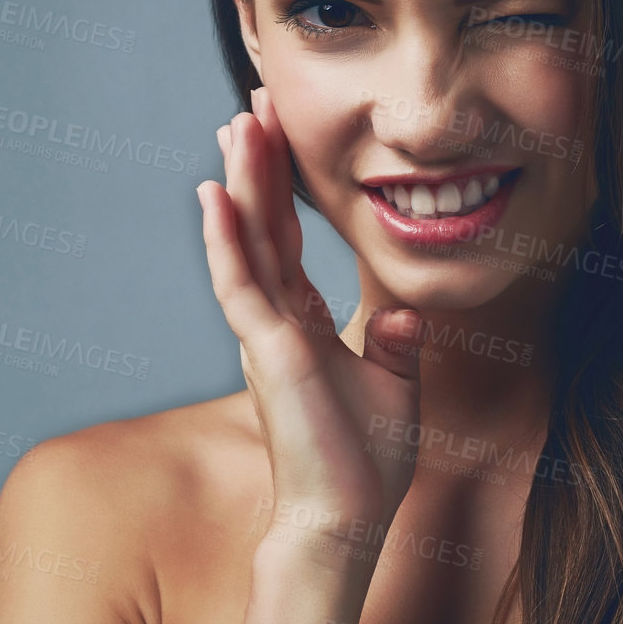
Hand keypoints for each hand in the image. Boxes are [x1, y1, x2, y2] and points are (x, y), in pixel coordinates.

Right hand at [197, 87, 425, 540]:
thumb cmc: (366, 463)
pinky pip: (240, 283)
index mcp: (300, 325)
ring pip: (246, 242)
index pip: (285, 241)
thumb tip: (407, 317)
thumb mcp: (394, 387)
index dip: (279, 188)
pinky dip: (226, 239)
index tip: (273, 135)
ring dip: (241, 182)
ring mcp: (266, 334)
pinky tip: (215, 193)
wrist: (349, 518)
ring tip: (235, 125)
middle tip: (249, 105)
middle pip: (260, 227)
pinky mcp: (268, 351)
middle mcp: (274, 322)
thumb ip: (396, 348)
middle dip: (256, 165)